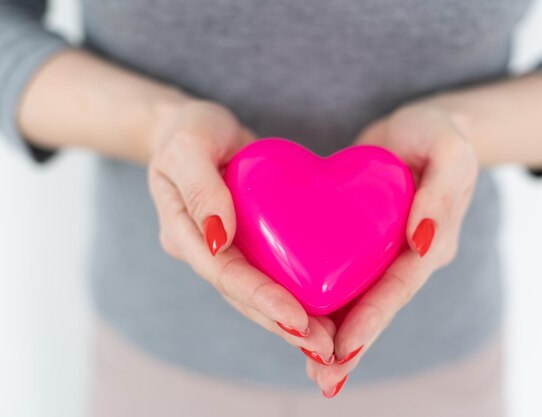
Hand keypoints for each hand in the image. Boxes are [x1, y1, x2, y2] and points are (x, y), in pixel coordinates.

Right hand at [147, 100, 334, 360]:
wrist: (196, 130)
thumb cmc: (190, 131)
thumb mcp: (189, 145)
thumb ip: (200, 188)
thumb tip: (219, 239)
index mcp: (184, 234)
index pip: (224, 275)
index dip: (260, 299)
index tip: (298, 320)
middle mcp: (204, 252)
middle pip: (243, 298)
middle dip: (283, 325)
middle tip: (325, 348)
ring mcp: (226, 252)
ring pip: (259, 296)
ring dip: (293, 323)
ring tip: (331, 345)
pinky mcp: (248, 245)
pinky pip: (273, 275)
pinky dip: (297, 296)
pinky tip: (329, 313)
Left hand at [306, 102, 478, 396]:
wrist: (419, 127)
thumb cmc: (437, 133)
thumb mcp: (449, 150)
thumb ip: (442, 192)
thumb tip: (423, 242)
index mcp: (431, 242)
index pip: (398, 288)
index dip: (372, 319)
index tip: (342, 348)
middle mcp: (407, 256)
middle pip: (377, 307)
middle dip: (351, 347)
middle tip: (323, 380)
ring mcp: (384, 253)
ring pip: (359, 301)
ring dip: (336, 338)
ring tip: (314, 374)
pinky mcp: (361, 243)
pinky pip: (343, 277)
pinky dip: (324, 303)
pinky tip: (299, 323)